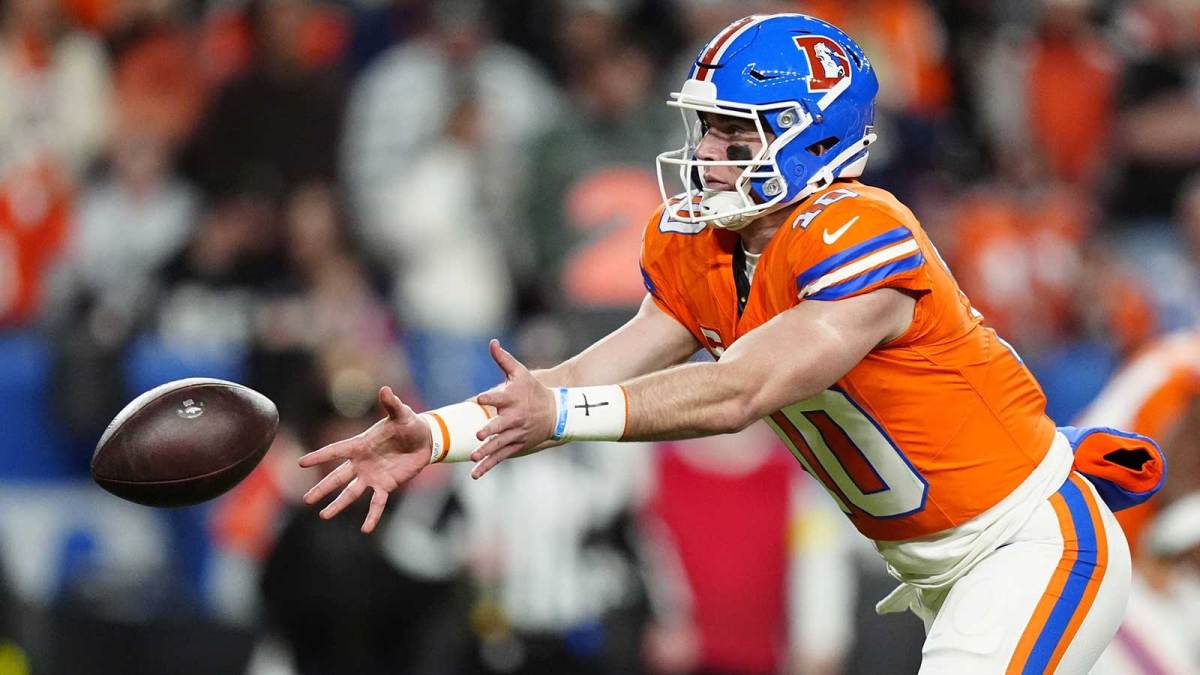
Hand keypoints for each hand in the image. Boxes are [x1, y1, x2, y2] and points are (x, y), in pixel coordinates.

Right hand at [297, 386, 431, 532]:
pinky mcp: (386, 486)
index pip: (336, 451)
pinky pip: (377, 503)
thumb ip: (391, 404)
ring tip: (323, 516)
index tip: (301, 463)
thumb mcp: (401, 414)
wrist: (424, 440)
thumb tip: (385, 389)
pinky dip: (372, 516)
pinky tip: (365, 529)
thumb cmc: (409, 424)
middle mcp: (362, 463)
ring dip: (338, 504)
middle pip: (338, 477)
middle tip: (306, 499)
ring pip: (351, 493)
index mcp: (360, 444)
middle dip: (322, 488)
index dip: (319, 456)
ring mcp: (372, 476)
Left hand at [470, 339, 556, 479]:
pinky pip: (500, 457)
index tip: (479, 399)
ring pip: (499, 444)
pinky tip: (475, 474)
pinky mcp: (516, 445)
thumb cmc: (533, 390)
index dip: (489, 398)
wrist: (556, 412)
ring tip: (474, 456)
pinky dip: (488, 466)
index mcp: (512, 399)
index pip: (499, 397)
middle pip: (501, 425)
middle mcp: (514, 417)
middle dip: (491, 430)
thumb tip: (492, 342)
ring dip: (487, 451)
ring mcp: (516, 433)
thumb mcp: (520, 373)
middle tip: (481, 434)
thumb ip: (504, 360)